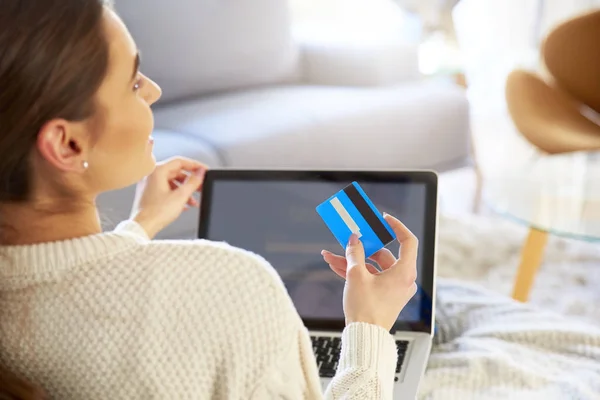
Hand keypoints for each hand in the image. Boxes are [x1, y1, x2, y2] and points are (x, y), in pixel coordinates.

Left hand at [130, 157, 206, 237]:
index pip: (180, 161)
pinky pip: (166, 189)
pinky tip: (183, 204)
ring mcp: (149, 184)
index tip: (203, 170)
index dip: (195, 165)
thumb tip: (200, 172)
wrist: (143, 227)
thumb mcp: (181, 196)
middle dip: (190, 181)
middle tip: (200, 186)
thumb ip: (193, 182)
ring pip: (172, 182)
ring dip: (184, 190)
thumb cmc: (156, 212)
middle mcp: (151, 175)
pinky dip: (176, 194)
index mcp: (157, 171)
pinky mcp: (148, 194)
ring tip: (193, 200)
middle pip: (176, 172)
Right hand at [321, 213, 417, 330]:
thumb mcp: (356, 275)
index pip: (407, 241)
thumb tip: (354, 239)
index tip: (384, 219)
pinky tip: (335, 266)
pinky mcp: (384, 296)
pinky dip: (356, 272)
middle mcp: (403, 279)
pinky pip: (371, 278)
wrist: (364, 336)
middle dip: (360, 248)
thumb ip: (355, 253)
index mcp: (404, 272)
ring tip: (331, 256)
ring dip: (352, 261)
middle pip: (383, 255)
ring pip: (373, 267)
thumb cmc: (366, 308)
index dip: (396, 227)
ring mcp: (393, 288)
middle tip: (349, 238)